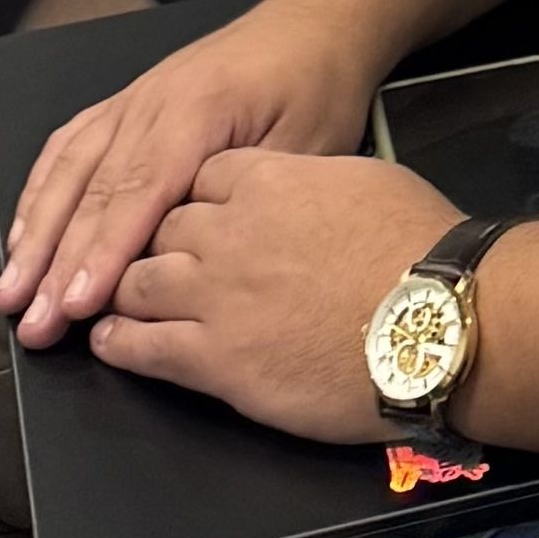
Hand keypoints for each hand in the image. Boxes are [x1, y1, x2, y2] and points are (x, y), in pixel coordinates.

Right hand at [0, 0, 383, 341]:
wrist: (317, 21)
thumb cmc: (317, 84)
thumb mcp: (305, 145)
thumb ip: (247, 198)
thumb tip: (198, 260)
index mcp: (197, 110)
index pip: (138, 193)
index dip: (103, 254)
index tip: (77, 306)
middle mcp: (153, 101)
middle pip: (93, 190)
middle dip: (55, 263)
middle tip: (31, 323)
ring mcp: (135, 97)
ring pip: (70, 169)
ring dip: (36, 234)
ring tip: (10, 291)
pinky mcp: (131, 100)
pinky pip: (72, 143)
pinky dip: (41, 189)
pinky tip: (25, 229)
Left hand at [91, 150, 462, 436]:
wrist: (429, 320)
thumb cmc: (416, 246)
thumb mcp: (365, 181)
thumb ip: (315, 182)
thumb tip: (309, 192)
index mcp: (267, 179)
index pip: (203, 176)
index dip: (197, 197)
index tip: (198, 212)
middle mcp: (228, 231)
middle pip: (163, 226)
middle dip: (155, 242)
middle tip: (152, 259)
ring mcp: (214, 296)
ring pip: (139, 281)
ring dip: (124, 289)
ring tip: (112, 298)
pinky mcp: (214, 361)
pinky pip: (144, 348)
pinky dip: (119, 342)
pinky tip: (109, 340)